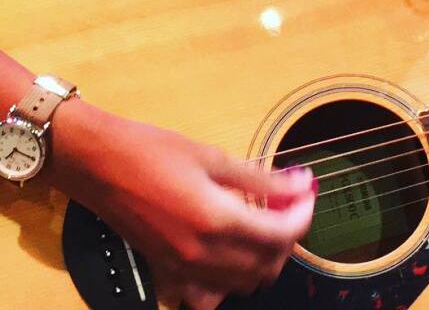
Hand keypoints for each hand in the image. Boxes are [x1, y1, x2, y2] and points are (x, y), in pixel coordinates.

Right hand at [48, 100, 315, 309]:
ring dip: (265, 257)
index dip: (304, 215)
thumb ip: (261, 178)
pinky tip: (231, 253)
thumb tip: (298, 184)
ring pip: (244, 283)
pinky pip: (209, 295)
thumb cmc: (152, 152)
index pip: (281, 234)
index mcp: (216, 219)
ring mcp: (182, 268)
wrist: (101, 164)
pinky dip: (229, 281)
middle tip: (290, 205)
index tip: (308, 195)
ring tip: (266, 223)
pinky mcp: (167, 272)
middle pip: (268, 263)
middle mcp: (201, 253)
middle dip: (288, 234)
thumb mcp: (214, 157)